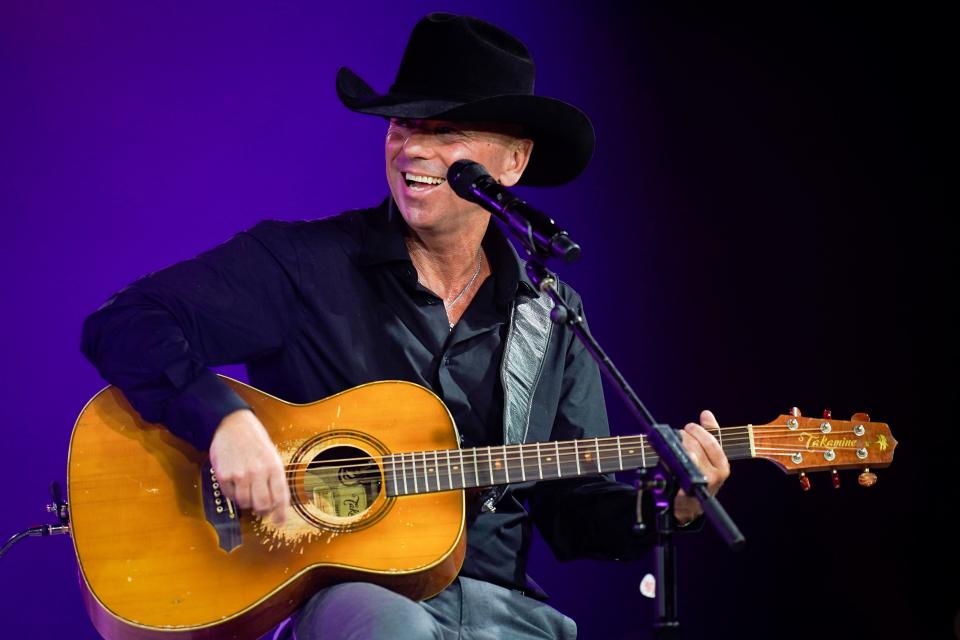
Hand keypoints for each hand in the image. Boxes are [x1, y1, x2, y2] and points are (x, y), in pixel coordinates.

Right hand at [209, 409, 290, 524]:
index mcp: (274, 466)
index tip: (279, 522)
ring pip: (245, 503)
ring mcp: (240, 474)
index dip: (280, 513)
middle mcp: (258, 472)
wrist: (233, 424)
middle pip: (262, 505)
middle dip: (263, 510)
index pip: (280, 497)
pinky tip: (236, 484)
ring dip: (247, 502)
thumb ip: (274, 478)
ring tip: (247, 492)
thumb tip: (276, 503)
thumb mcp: (272, 455)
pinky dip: (233, 494)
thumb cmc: (255, 440)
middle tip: (261, 508)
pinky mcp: (224, 475)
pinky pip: (230, 496)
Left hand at [673, 410, 729, 524]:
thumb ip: (710, 433)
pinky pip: (674, 469)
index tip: (689, 427)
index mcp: (723, 466)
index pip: (710, 441)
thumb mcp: (709, 455)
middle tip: (677, 437)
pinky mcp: (683, 491)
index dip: (697, 431)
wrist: (690, 504)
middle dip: (684, 438)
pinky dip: (667, 461)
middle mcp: (715, 476)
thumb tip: (706, 413)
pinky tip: (665, 460)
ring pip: (684, 455)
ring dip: (674, 448)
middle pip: (694, 446)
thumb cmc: (700, 475)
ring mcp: (700, 484)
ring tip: (671, 448)